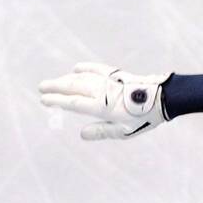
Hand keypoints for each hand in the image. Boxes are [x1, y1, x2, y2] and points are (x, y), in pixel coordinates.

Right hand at [38, 63, 171, 139]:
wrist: (162, 98)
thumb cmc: (143, 118)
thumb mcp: (123, 131)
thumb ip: (101, 132)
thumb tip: (82, 134)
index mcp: (102, 107)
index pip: (73, 103)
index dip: (57, 101)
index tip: (44, 100)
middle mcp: (102, 92)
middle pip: (73, 87)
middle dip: (56, 87)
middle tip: (41, 87)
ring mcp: (108, 81)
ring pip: (82, 78)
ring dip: (66, 79)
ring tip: (54, 82)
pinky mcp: (116, 75)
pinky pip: (96, 70)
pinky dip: (85, 69)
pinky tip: (76, 69)